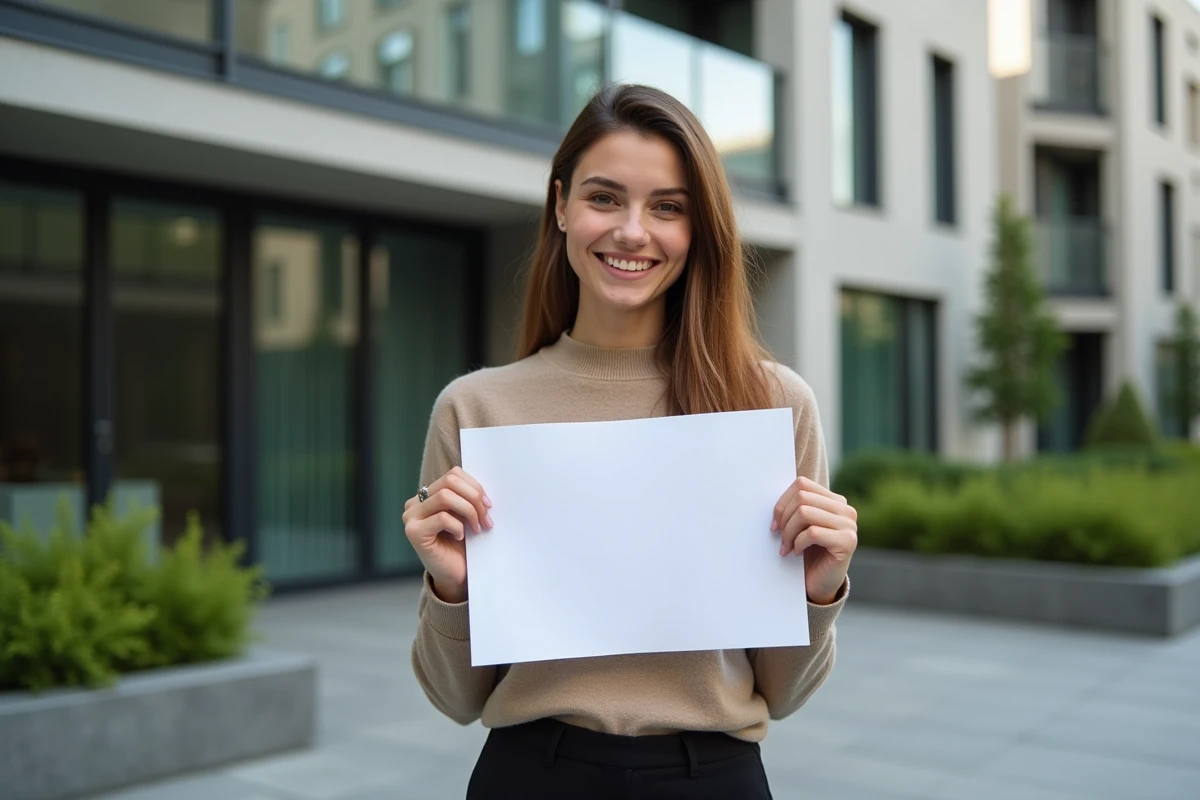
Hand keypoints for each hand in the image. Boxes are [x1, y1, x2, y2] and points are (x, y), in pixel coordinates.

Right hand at [402, 466, 491, 603]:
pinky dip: (458, 527)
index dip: (475, 486)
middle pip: (450, 482)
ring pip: (446, 497)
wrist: (456, 575)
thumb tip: (481, 488)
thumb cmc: (462, 545)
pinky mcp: (413, 532)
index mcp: (427, 495)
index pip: (453, 474)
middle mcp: (415, 503)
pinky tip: (460, 538)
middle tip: (486, 519)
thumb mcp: (466, 515)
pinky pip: (443, 518)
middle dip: (474, 498)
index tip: (488, 505)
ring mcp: (411, 517)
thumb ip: (467, 497)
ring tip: (477, 528)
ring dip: (469, 512)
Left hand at [771, 476, 856, 604]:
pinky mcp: (847, 542)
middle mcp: (846, 509)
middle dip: (784, 518)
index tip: (774, 523)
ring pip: (805, 513)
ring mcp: (849, 525)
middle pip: (802, 497)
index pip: (802, 484)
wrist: (819, 583)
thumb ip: (795, 507)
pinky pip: (812, 533)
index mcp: (834, 500)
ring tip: (787, 546)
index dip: (782, 502)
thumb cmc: (807, 552)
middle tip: (779, 537)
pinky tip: (797, 552)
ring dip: (789, 532)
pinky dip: (798, 543)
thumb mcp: (800, 525)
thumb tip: (774, 498)